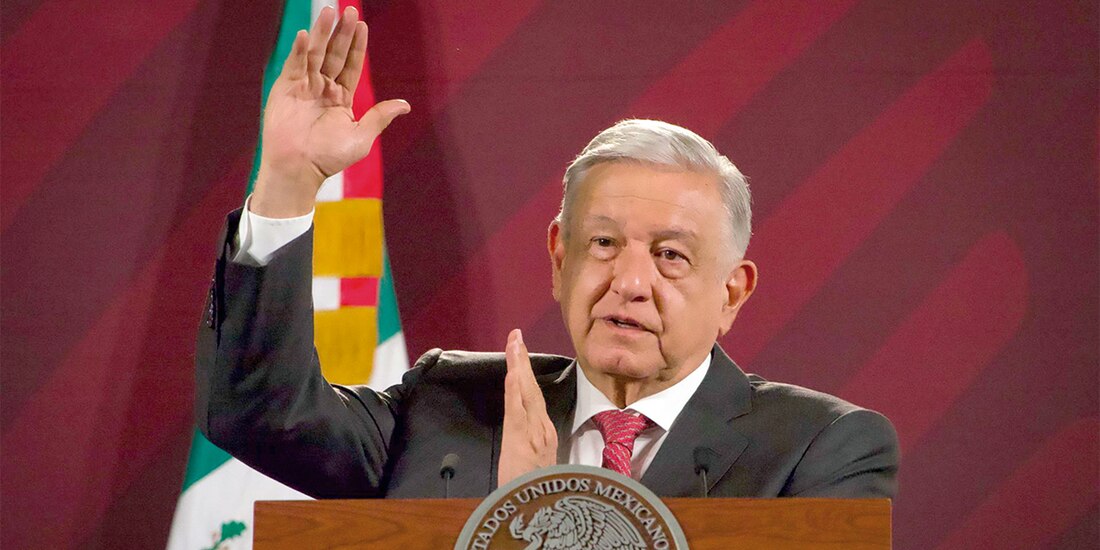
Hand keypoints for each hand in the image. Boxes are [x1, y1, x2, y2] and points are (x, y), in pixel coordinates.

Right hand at [251, 6, 409, 216]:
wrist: (299, 169)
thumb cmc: (329, 158)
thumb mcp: (361, 137)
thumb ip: (380, 117)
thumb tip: (405, 104)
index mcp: (341, 98)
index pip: (350, 66)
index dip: (356, 46)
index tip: (362, 25)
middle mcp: (322, 89)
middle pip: (333, 55)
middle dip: (341, 33)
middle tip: (349, 10)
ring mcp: (303, 87)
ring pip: (315, 55)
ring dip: (321, 33)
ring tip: (328, 11)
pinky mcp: (285, 89)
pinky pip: (295, 65)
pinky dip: (300, 50)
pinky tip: (307, 34)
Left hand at [497, 329, 557, 486]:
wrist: (537, 508)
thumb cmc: (534, 491)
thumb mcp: (536, 466)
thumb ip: (533, 447)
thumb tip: (528, 436)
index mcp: (544, 432)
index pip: (533, 394)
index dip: (526, 371)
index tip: (518, 349)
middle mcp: (542, 428)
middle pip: (531, 387)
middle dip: (522, 359)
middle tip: (515, 335)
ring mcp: (533, 433)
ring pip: (525, 393)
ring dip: (519, 365)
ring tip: (514, 343)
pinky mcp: (522, 440)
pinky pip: (518, 409)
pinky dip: (516, 388)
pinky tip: (514, 372)